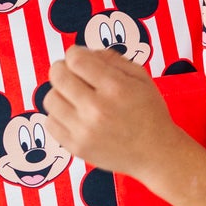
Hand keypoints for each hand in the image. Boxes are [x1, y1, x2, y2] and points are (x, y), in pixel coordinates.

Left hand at [45, 46, 180, 183]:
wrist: (156, 153)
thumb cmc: (149, 113)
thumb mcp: (141, 77)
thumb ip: (112, 59)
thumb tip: (85, 52)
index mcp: (115, 87)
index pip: (75, 59)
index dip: (74, 54)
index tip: (79, 59)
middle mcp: (97, 109)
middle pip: (58, 76)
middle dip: (63, 69)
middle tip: (72, 74)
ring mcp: (84, 130)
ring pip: (50, 98)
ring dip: (60, 93)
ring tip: (74, 97)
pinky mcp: (76, 147)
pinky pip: (50, 123)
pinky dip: (58, 115)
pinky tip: (73, 115)